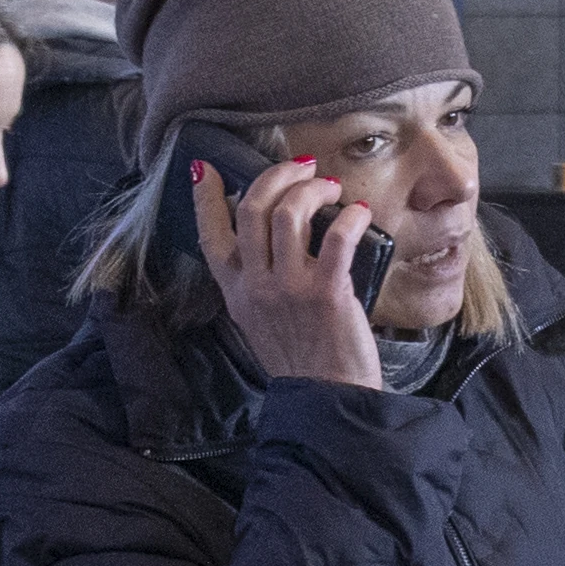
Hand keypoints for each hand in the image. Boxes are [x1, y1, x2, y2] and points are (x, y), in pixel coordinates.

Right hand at [189, 156, 381, 391]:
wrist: (327, 397)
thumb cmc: (299, 356)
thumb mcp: (257, 318)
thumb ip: (253, 279)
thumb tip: (264, 235)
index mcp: (236, 290)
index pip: (210, 233)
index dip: (206, 196)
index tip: (209, 168)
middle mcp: (256, 285)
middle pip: (252, 208)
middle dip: (277, 175)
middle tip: (302, 168)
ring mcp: (290, 288)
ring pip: (289, 213)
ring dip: (313, 189)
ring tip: (332, 188)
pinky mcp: (327, 293)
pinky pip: (336, 237)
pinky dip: (349, 216)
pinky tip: (358, 213)